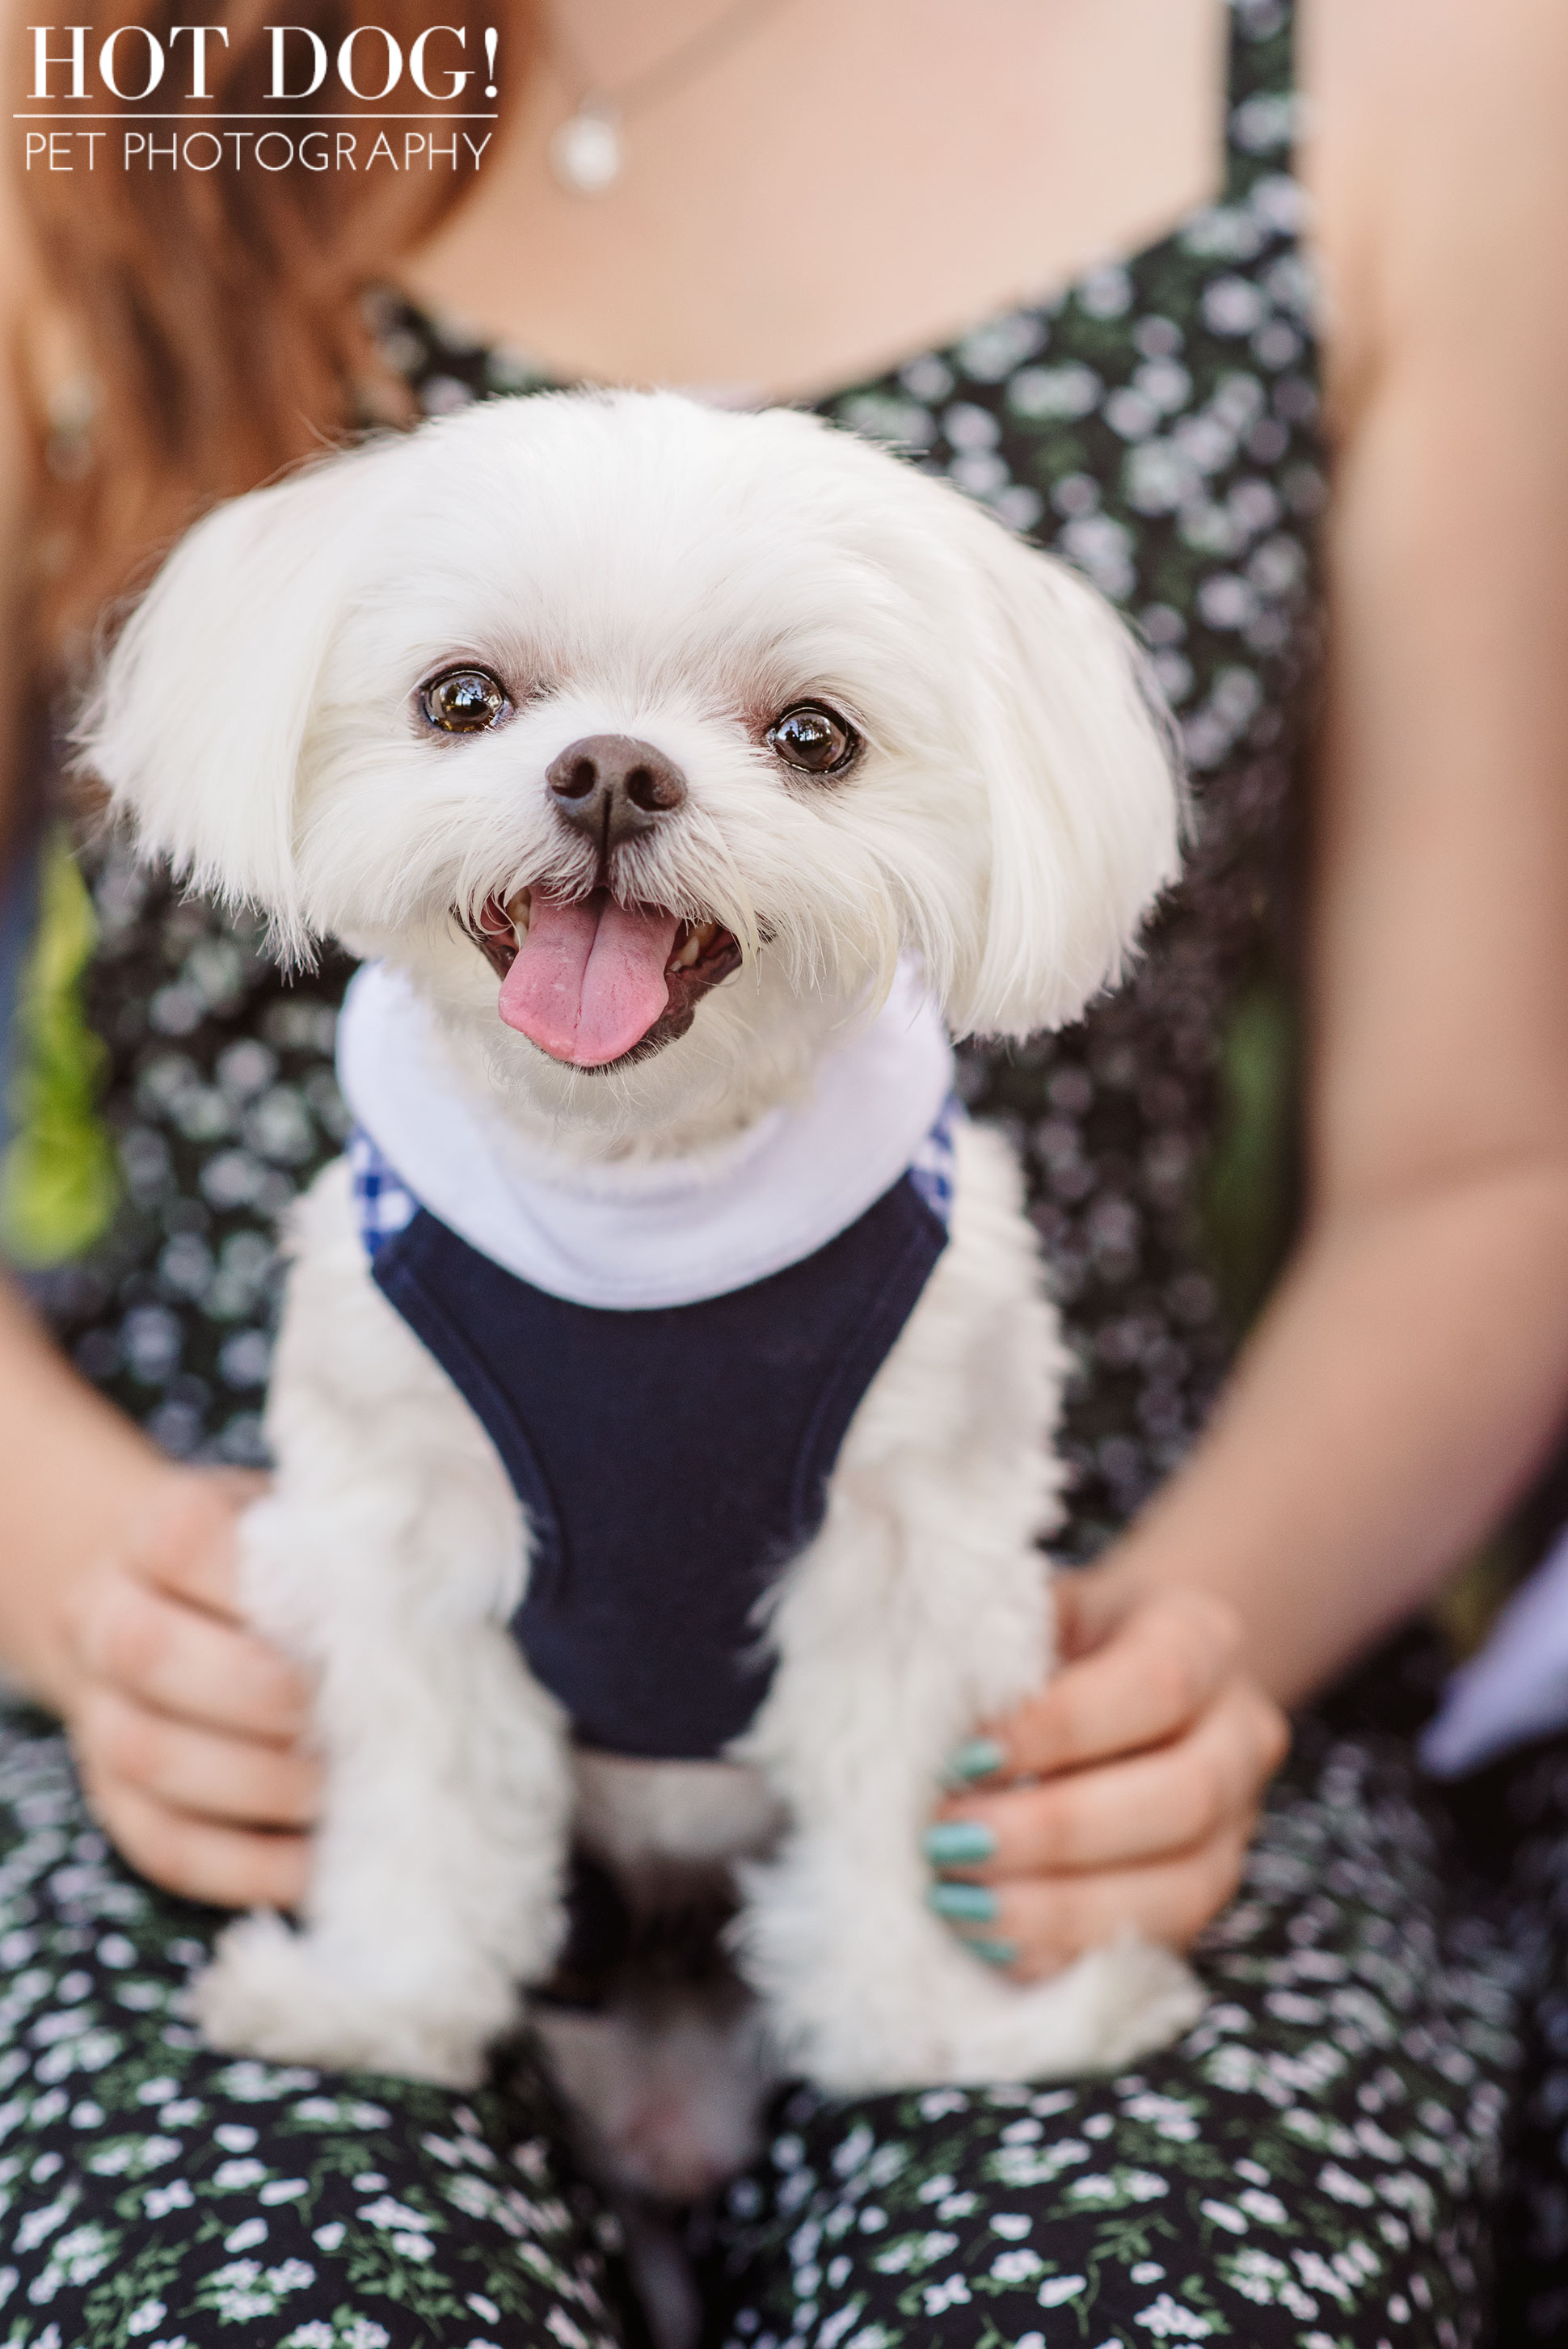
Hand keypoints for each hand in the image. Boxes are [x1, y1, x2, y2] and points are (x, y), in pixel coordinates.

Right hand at [61, 1470, 319, 1909]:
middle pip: (153, 1655)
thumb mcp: (292, 1521)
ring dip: (262, 1786)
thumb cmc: (264, 1559)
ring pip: (152, 1759)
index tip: (345, 1607)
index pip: (183, 1542)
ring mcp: (100, 1718)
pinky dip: (247, 1867)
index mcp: (152, 1531)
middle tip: (353, 1714)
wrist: (157, 1598)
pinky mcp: (115, 1801)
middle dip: (264, 1693)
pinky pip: (166, 1848)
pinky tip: (319, 1865)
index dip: (260, 1579)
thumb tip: (425, 1598)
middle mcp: (104, 1620)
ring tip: (348, 1789)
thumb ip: (339, 1547)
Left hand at [925, 1568, 1288, 1978]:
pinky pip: (1155, 1947)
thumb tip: (925, 1717)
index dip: (1061, 1728)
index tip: (965, 1757)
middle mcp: (1240, 1734)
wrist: (1128, 1665)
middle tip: (948, 1840)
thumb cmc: (1060, 1637)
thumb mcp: (1034, 1611)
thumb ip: (997, 1651)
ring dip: (1058, 1907)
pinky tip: (990, 1943)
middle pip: (1182, 1797)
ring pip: (1182, 1890)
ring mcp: (1235, 1827)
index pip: (1158, 1683)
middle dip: (1053, 1830)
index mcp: (1202, 1636)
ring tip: (959, 1899)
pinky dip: (1067, 1953)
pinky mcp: (1205, 1899)